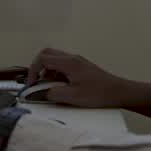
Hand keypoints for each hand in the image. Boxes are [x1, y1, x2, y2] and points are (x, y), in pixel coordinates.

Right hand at [26, 48, 140, 107]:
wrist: (120, 92)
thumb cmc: (97, 94)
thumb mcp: (73, 97)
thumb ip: (54, 93)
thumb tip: (42, 92)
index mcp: (68, 62)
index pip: (42, 58)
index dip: (32, 70)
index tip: (31, 84)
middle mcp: (72, 58)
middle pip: (47, 54)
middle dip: (38, 66)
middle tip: (36, 82)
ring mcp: (78, 61)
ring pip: (55, 59)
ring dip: (48, 70)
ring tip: (48, 86)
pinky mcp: (82, 66)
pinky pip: (63, 64)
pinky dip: (56, 73)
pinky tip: (60, 86)